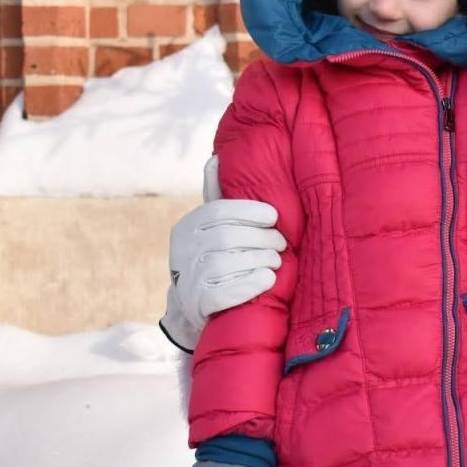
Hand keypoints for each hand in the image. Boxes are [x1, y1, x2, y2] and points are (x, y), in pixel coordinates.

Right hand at [161, 156, 286, 351]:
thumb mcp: (210, 227)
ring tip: (277, 261)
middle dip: (261, 239)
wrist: (193, 308)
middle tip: (282, 244)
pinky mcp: (197, 304)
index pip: (218, 211)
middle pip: (227, 237)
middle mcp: (183, 250)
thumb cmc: (213, 257)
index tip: (273, 217)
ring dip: (260, 260)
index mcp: (187, 227)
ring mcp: (187, 279)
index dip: (249, 211)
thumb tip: (215, 159)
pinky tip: (267, 279)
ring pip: (227, 263)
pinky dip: (249, 284)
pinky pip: (225, 292)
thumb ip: (215, 196)